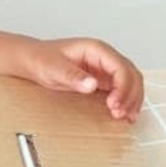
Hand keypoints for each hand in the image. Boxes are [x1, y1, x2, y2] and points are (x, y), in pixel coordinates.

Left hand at [19, 38, 143, 122]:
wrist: (33, 60)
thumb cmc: (42, 59)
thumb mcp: (54, 68)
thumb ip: (73, 76)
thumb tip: (92, 85)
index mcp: (96, 49)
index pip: (120, 67)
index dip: (122, 87)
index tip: (114, 104)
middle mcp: (105, 58)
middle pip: (131, 75)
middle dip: (130, 95)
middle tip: (120, 113)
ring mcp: (105, 69)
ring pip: (131, 83)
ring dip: (132, 100)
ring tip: (125, 117)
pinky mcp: (103, 80)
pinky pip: (122, 90)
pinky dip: (127, 101)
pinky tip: (126, 113)